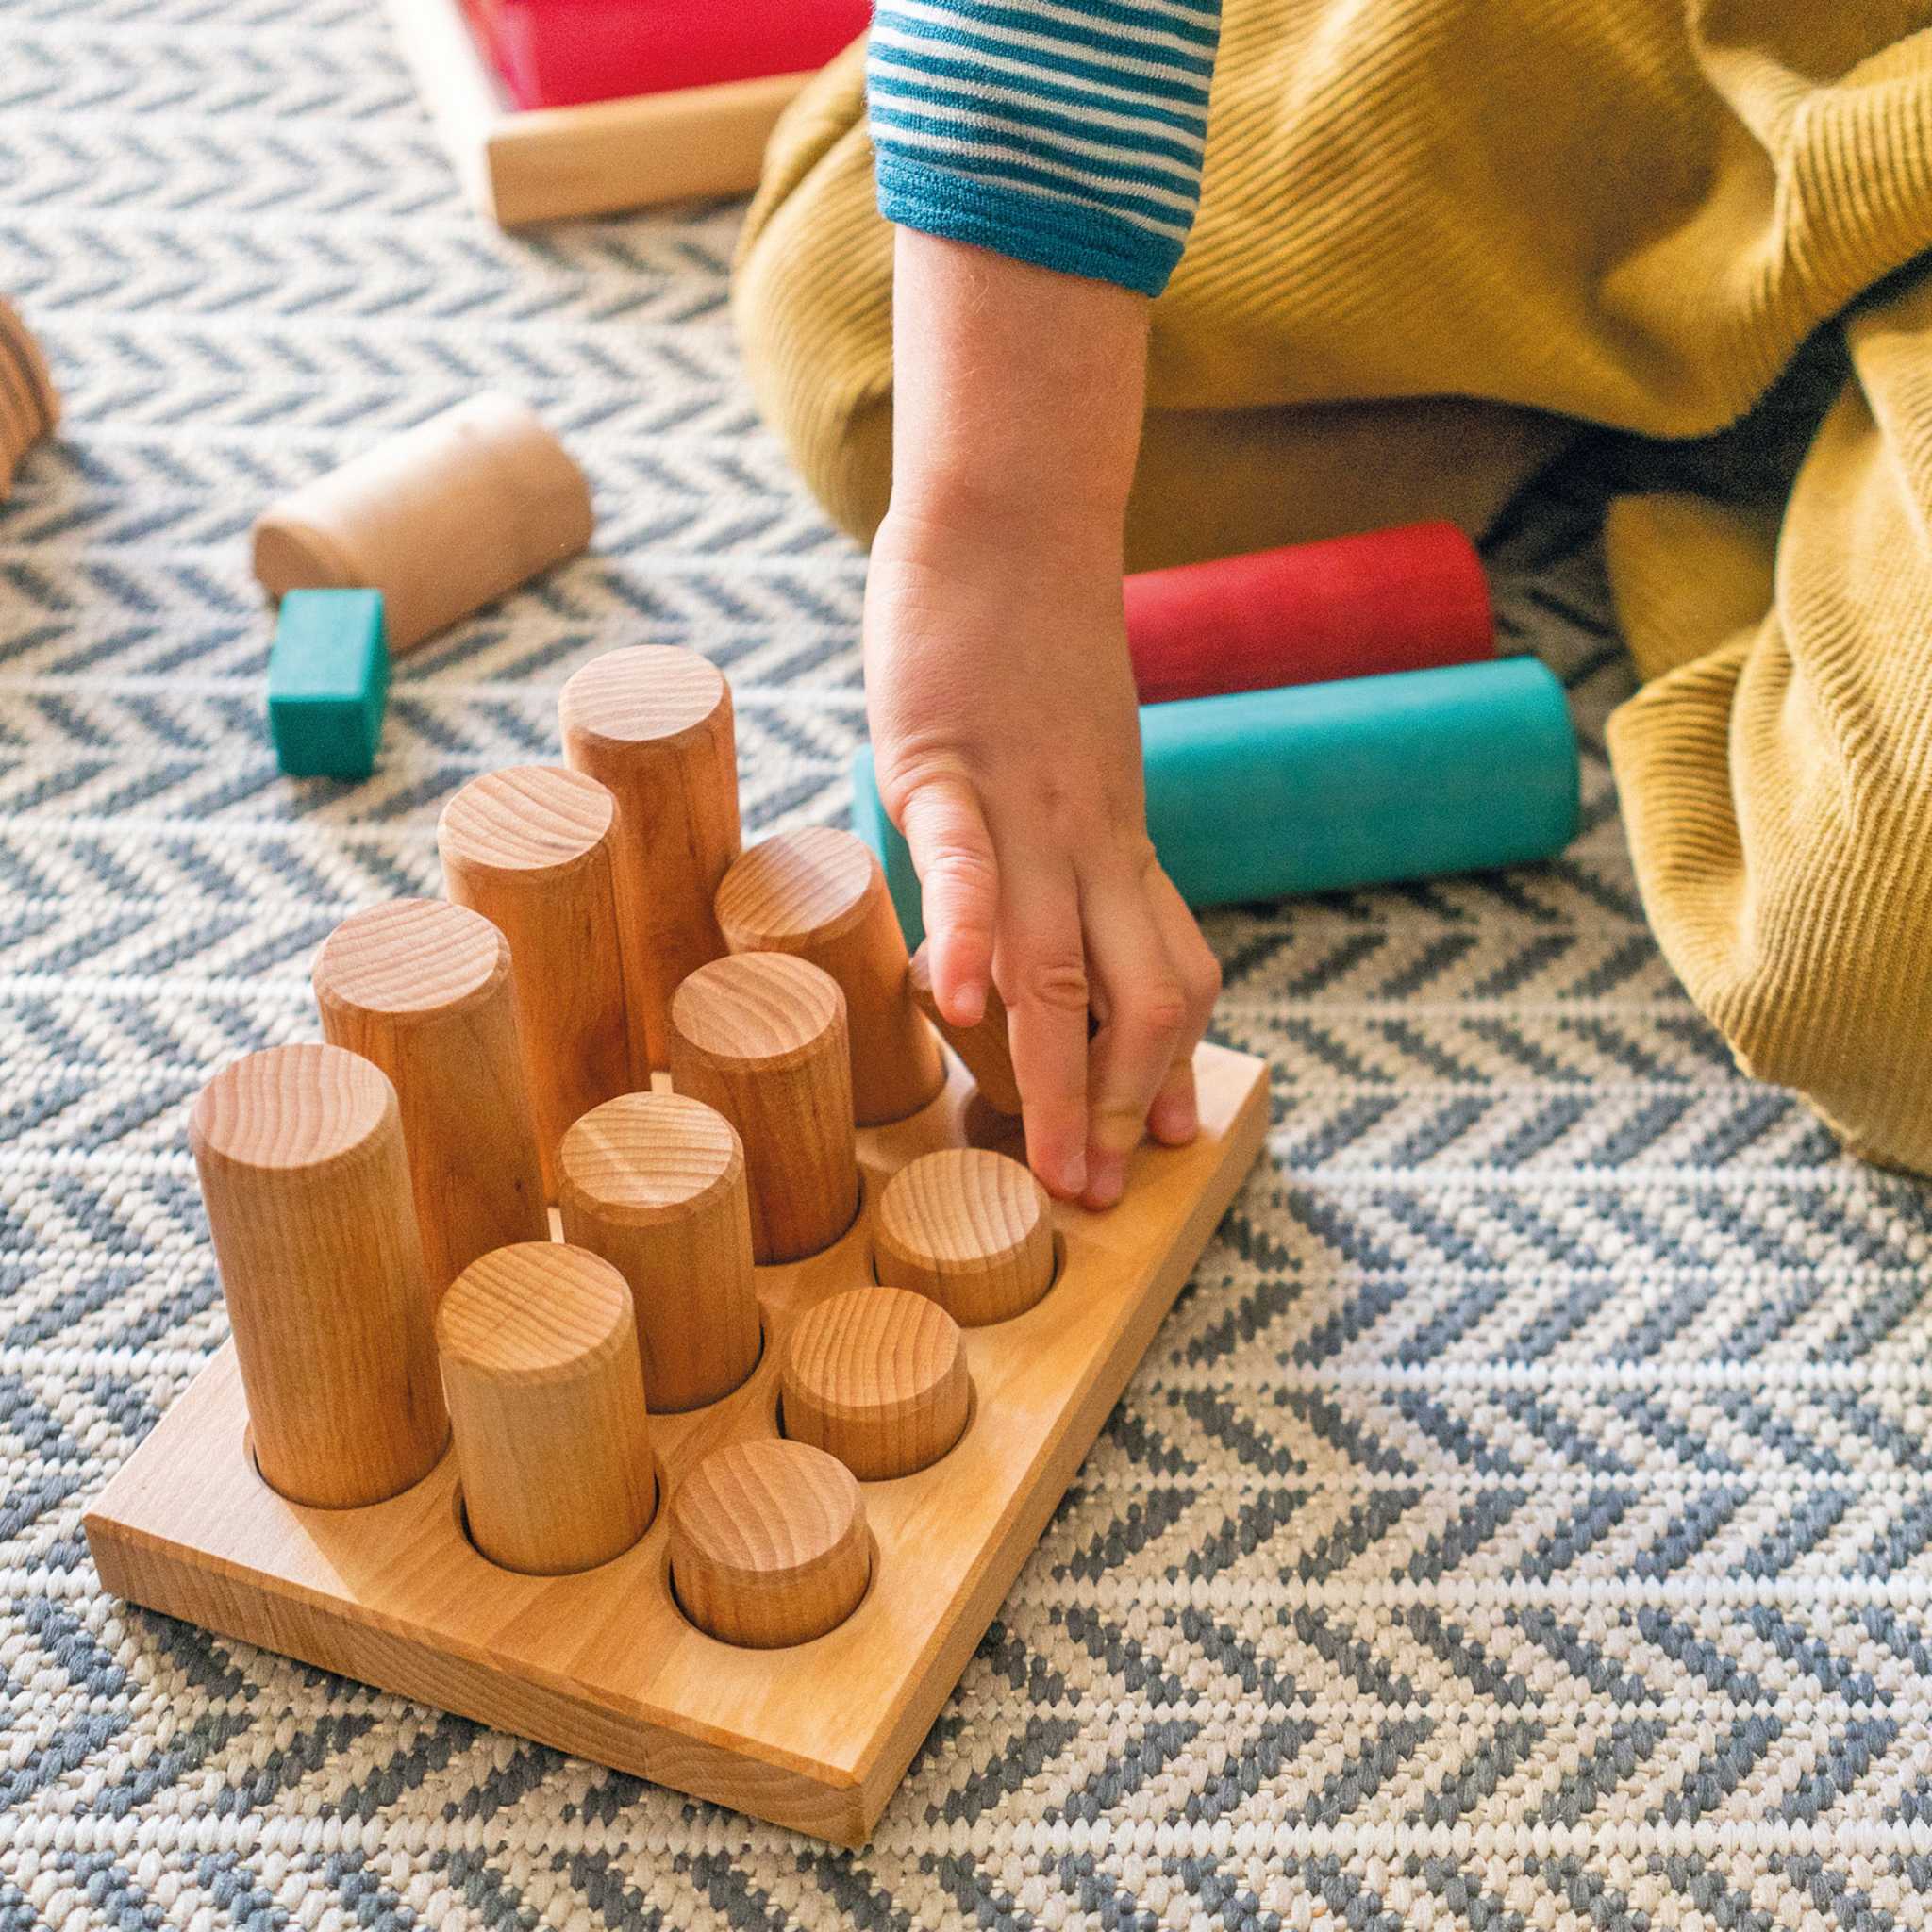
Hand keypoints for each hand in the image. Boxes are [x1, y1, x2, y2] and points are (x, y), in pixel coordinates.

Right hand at [866, 502, 1219, 1207]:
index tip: (1163, 1141)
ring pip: (1058, 959)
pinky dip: (965, 934)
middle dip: (1117, 1108)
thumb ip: (1064, 839)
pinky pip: (963, 860)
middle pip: (1132, 995)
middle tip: (1099, 1196)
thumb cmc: (1022, 639)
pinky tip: (953, 1005)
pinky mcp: (948, 760)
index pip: (1170, 974)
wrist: (1011, 515)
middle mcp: (1090, 839)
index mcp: (1115, 840)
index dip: (1170, 1065)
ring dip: (1057, 1075)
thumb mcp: (1062, 758)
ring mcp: (1024, 805)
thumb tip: (1034, 913)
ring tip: (1050, 1165)